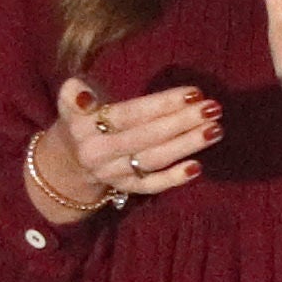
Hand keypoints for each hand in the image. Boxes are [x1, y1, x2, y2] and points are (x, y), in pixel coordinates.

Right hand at [32, 78, 216, 222]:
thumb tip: (83, 94)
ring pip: (152, 160)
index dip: (162, 104)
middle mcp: (97, 153)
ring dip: (186, 145)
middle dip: (182, 122)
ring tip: (215, 130)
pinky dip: (173, 179)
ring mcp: (112, 173)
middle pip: (145, 136)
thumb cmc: (83, 118)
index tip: (194, 92)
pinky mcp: (125, 188)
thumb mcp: (71, 100)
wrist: (66, 161)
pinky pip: (150, 185)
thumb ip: (76, 92)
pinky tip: (197, 167)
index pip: (128, 114)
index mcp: (83, 126)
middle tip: (213, 108)